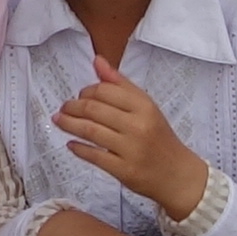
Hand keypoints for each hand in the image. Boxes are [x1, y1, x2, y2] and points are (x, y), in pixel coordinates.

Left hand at [50, 73, 207, 226]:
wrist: (177, 174)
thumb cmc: (158, 137)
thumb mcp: (146, 106)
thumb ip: (120, 84)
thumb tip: (97, 61)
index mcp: (144, 106)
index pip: (105, 91)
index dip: (86, 91)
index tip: (80, 95)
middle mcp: (138, 126)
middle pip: (94, 110)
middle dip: (72, 107)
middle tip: (64, 108)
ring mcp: (131, 149)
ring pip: (90, 131)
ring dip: (69, 124)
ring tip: (59, 120)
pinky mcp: (124, 170)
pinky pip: (95, 156)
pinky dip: (79, 148)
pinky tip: (71, 144)